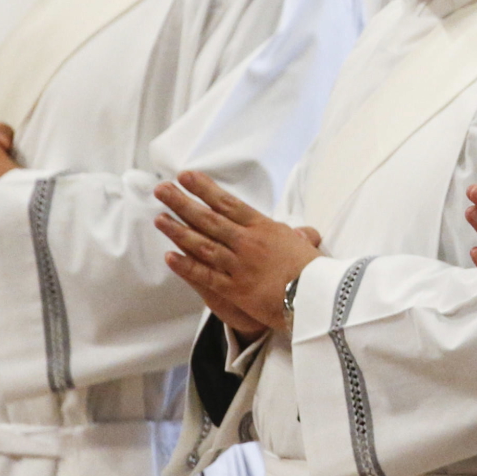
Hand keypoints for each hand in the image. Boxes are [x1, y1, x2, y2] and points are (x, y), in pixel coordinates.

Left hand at [155, 170, 321, 332]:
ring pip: (201, 244)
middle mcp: (248, 242)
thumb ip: (300, 237)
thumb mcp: (308, 247)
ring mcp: (238, 265)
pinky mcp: (235, 289)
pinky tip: (170, 256)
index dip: (205, 189)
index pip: (229, 203)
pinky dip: (186, 266)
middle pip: (209, 218)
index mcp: (265, 227)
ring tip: (159, 218)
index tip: (186, 176)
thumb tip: (301, 232)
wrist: (318, 299)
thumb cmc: (317, 272)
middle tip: (161, 189)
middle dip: (182, 202)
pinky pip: (205, 275)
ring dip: (178, 231)